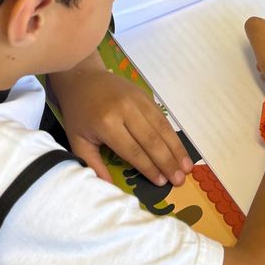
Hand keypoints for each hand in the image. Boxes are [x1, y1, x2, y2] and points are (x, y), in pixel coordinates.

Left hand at [53, 68, 192, 186]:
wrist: (82, 78)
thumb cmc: (79, 113)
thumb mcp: (78, 141)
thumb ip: (93, 164)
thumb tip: (108, 187)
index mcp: (107, 123)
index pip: (133, 150)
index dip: (149, 168)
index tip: (162, 183)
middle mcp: (125, 110)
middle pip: (151, 140)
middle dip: (167, 162)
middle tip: (180, 180)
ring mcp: (137, 100)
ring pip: (161, 128)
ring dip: (176, 149)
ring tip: (187, 167)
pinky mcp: (145, 95)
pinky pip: (161, 117)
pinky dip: (173, 134)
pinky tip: (180, 148)